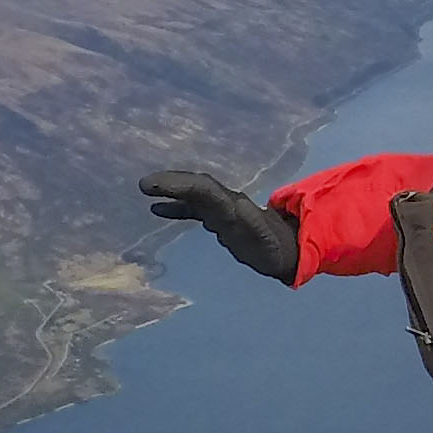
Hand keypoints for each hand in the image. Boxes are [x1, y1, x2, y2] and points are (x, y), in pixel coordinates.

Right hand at [138, 168, 300, 283]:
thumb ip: (254, 228)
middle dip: (172, 183)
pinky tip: (157, 209)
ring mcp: (221, 208)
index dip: (180, 186)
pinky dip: (176, 206)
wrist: (287, 248)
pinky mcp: (218, 216)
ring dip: (171, 190)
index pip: (204, 189)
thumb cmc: (277, 249)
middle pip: (196, 186)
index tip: (155, 186)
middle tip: (144, 185)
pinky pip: (194, 207)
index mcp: (234, 205)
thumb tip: (238, 209)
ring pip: (193, 193)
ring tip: (146, 189)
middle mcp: (225, 201)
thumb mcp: (268, 243)